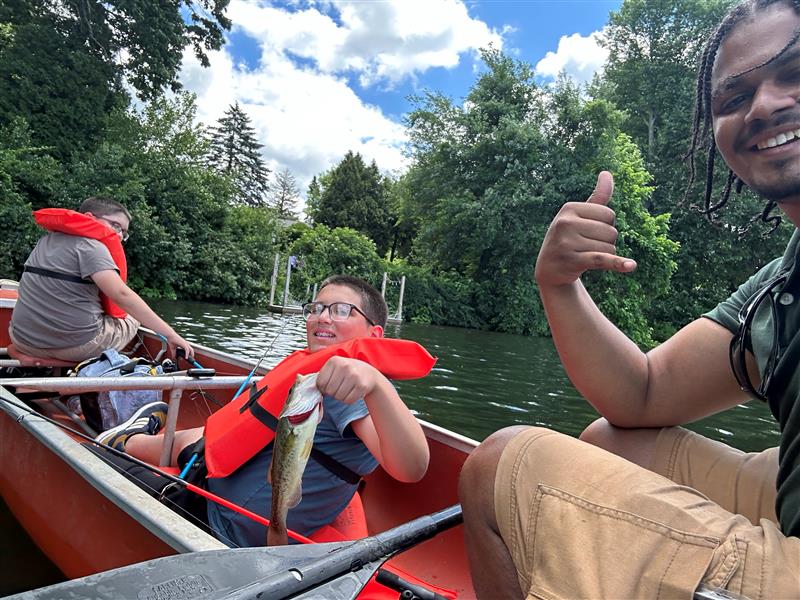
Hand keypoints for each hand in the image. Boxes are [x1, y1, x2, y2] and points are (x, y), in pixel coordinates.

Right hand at [165, 332, 194, 361]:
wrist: (170, 336)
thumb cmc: (171, 340)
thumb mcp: (173, 348)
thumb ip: (174, 353)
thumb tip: (173, 358)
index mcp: (184, 345)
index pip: (189, 350)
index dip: (189, 354)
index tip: (188, 358)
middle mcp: (186, 344)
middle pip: (191, 350)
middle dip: (192, 355)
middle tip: (191, 360)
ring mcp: (185, 344)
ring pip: (191, 350)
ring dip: (191, 355)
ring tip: (189, 359)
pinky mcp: (184, 344)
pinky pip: (187, 350)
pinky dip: (187, 354)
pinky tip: (186, 357)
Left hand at [316, 356, 379, 404]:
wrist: (369, 374)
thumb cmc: (347, 372)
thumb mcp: (335, 367)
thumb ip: (323, 375)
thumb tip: (309, 389)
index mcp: (334, 361)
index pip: (320, 382)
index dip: (323, 387)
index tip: (330, 385)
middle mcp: (344, 366)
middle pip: (329, 391)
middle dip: (333, 393)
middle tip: (340, 387)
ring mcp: (354, 375)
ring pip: (338, 397)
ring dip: (341, 397)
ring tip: (346, 389)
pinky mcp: (362, 385)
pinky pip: (348, 400)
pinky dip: (349, 400)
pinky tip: (353, 392)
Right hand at [535, 171, 635, 287]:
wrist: (549, 269)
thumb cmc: (568, 238)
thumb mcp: (579, 217)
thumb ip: (597, 197)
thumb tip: (607, 173)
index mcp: (569, 208)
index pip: (609, 214)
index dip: (606, 226)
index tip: (588, 232)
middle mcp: (565, 223)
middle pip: (611, 232)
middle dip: (606, 242)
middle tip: (586, 247)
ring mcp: (567, 242)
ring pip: (609, 248)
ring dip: (604, 255)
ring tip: (584, 256)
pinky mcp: (572, 261)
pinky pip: (602, 259)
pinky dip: (617, 264)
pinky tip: (630, 266)